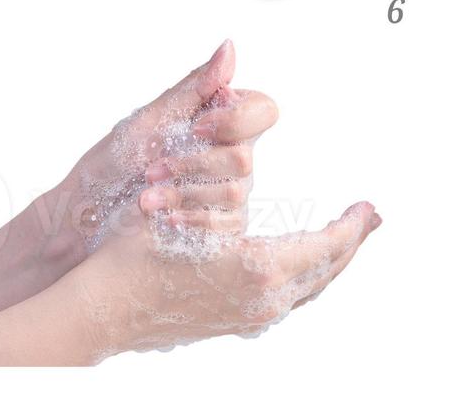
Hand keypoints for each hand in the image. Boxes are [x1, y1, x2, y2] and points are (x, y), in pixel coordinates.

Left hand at [41, 41, 278, 251]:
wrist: (85, 216)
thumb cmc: (111, 163)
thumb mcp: (149, 120)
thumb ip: (194, 87)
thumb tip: (229, 46)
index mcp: (216, 122)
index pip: (263, 110)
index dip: (238, 120)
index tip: (197, 128)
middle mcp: (228, 155)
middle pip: (245, 155)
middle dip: (193, 164)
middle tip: (153, 169)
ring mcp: (227, 193)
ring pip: (235, 191)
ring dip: (182, 193)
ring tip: (145, 197)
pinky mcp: (220, 227)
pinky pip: (227, 225)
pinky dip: (191, 219)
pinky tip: (164, 219)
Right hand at [62, 196, 378, 360]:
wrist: (103, 308)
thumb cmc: (136, 251)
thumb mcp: (186, 204)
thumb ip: (226, 179)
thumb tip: (248, 151)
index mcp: (259, 268)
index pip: (328, 246)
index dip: (353, 225)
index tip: (370, 206)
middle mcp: (264, 300)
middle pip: (327, 270)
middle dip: (352, 242)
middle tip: (370, 217)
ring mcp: (251, 316)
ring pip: (309, 288)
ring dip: (330, 260)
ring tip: (346, 236)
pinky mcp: (236, 323)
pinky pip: (287, 300)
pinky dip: (306, 277)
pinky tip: (303, 263)